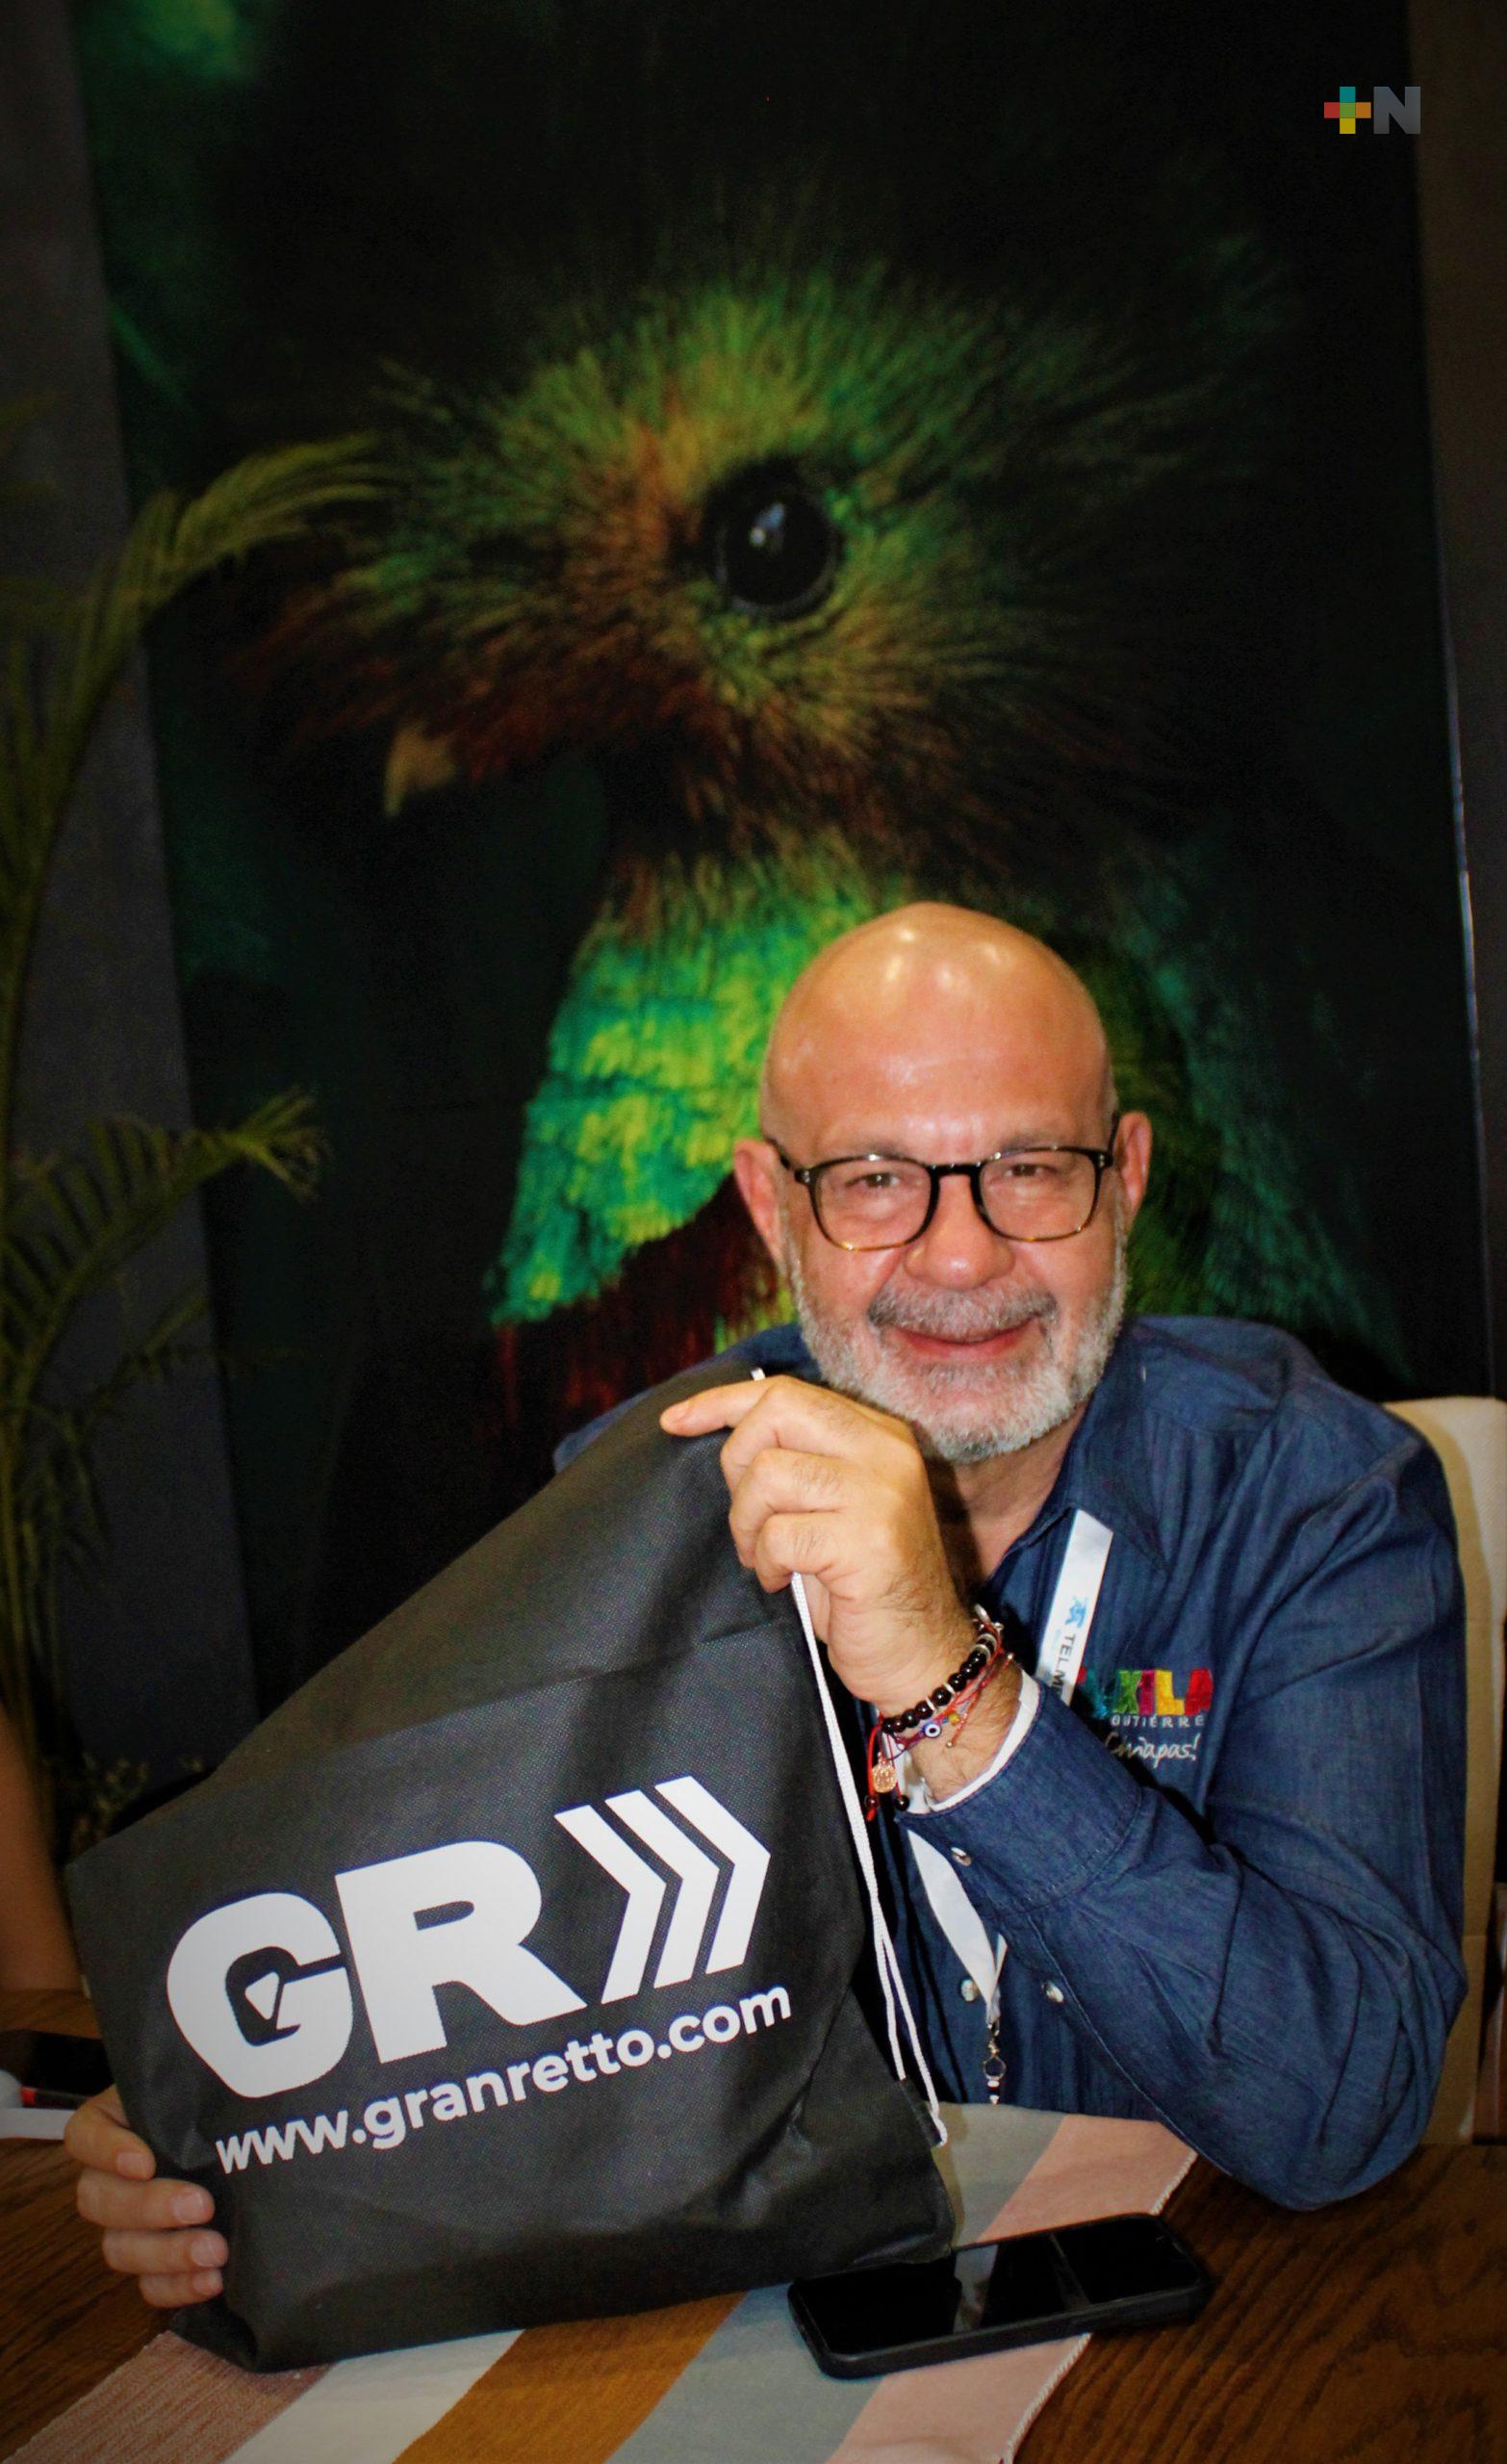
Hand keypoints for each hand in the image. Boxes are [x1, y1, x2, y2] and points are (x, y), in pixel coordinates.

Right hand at [67, 2086, 225, 2306]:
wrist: (259, 2144)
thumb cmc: (227, 2103)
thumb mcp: (208, 2085)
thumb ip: (203, 2090)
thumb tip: (232, 2083)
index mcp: (115, 2124)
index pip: (84, 2135)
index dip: (106, 2151)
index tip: (144, 2162)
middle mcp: (112, 2177)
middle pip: (99, 2199)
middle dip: (149, 2206)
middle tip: (201, 2205)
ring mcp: (129, 2224)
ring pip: (118, 2248)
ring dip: (166, 2254)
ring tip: (215, 2250)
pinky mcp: (155, 2263)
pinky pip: (149, 2285)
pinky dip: (178, 2287)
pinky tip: (212, 2280)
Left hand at [660, 1374, 978, 1714]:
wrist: (921, 1655)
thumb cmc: (863, 1585)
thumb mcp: (835, 1506)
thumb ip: (799, 1460)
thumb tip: (719, 1427)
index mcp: (879, 1435)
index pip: (786, 1393)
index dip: (721, 1402)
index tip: (675, 1422)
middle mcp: (886, 1452)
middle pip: (776, 1414)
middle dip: (736, 1462)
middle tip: (748, 1517)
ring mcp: (880, 1494)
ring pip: (768, 1475)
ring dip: (747, 1524)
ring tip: (765, 1556)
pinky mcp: (868, 1542)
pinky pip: (779, 1535)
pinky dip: (766, 1562)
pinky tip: (783, 1580)